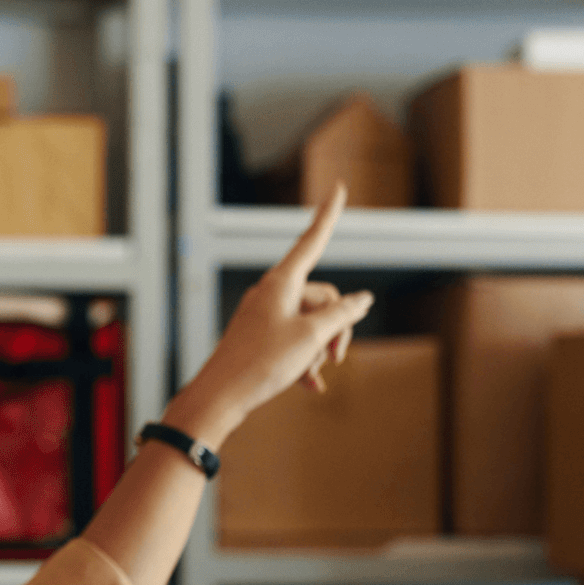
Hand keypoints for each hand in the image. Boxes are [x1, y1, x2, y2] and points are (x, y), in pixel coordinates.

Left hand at [168, 184, 371, 443]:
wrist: (220, 397)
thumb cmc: (262, 363)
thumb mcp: (312, 337)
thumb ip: (342, 315)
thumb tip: (363, 300)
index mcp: (282, 282)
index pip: (312, 239)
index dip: (329, 215)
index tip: (338, 187)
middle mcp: (272, 293)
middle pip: (322, 296)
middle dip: (336, 326)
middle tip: (336, 356)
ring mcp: (264, 315)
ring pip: (310, 323)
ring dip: (319, 349)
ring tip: (312, 375)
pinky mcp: (260, 337)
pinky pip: (293, 341)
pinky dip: (305, 361)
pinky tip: (311, 387)